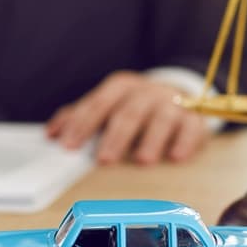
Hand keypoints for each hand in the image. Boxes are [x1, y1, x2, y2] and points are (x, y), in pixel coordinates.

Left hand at [46, 71, 209, 164]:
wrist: (179, 96)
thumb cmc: (135, 106)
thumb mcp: (108, 105)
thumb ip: (81, 117)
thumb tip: (52, 134)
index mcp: (121, 87)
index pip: (98, 104)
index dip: (83, 124)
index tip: (69, 146)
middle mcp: (146, 92)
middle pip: (129, 112)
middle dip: (115, 137)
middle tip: (103, 159)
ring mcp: (172, 103)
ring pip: (161, 119)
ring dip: (151, 140)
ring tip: (142, 160)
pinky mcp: (194, 117)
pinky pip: (191, 128)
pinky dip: (184, 142)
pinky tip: (175, 157)